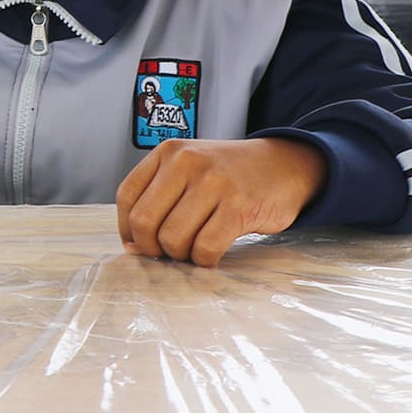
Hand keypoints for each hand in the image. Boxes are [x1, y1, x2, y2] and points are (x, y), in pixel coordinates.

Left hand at [116, 137, 328, 266]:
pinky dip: (205, 260)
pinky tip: (213, 253)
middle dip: (153, 248)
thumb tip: (133, 246)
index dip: (127, 229)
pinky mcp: (238, 206)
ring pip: (173, 238)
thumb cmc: (230, 175)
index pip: (127, 196)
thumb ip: (159, 198)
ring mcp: (214, 182)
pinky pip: (205, 248)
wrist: (283, 165)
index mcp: (169, 152)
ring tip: (195, 249)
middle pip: (145, 221)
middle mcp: (188, 162)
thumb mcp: (190, 169)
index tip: (140, 244)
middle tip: (170, 252)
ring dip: (181, 255)